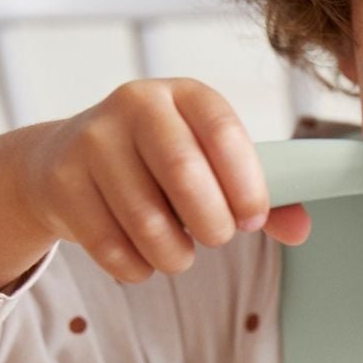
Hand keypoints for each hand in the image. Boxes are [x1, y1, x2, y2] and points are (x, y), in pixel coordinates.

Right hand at [24, 79, 310, 281]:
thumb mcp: (209, 166)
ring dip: (175, 255)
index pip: (224, 131)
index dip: (247, 184)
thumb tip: (300, 229)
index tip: (254, 218)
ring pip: (147, 220)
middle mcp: (136, 104)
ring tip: (178, 254)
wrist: (64, 161)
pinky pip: (111, 246)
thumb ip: (259, 196)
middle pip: (185, 175)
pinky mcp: (62, 181)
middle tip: (217, 237)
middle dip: (212, 224)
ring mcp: (92, 139)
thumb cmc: (156, 166)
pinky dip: (136, 267)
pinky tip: (141, 257)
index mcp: (185, 95)